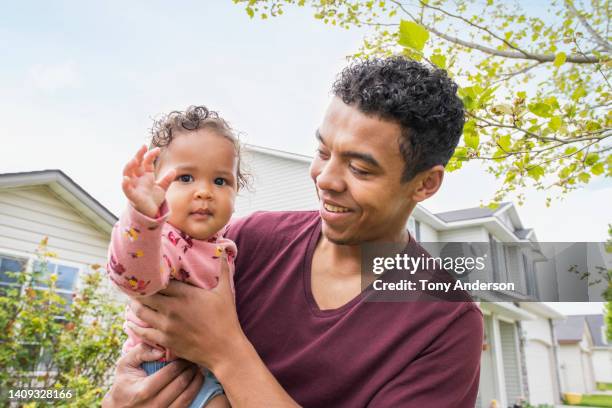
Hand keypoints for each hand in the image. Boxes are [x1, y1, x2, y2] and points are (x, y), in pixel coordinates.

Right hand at [102, 343, 203, 407]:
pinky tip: (196, 382)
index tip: (185, 354)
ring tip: (198, 369)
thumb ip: (140, 352)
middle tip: (194, 360)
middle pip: (180, 384)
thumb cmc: (123, 384)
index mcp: (143, 390)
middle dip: (190, 369)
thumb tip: (161, 351)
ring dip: (195, 381)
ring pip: (186, 396)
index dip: (180, 362)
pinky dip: (194, 392)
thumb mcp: (125, 365)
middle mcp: (153, 405)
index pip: (169, 372)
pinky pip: (186, 406)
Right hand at [122, 145, 175, 217]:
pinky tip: (125, 179)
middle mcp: (138, 179)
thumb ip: (167, 179)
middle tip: (143, 147)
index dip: (150, 155)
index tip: (157, 149)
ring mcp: (134, 186)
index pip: (146, 162)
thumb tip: (174, 170)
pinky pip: (126, 189)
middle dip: (138, 155)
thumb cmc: (153, 199)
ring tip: (135, 159)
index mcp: (145, 175)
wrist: (151, 213)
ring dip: (130, 166)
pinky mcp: (132, 196)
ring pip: (127, 173)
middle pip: (135, 164)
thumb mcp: (162, 188)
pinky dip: (125, 185)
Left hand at [126, 255, 244, 369]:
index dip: (151, 275)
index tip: (147, 271)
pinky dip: (135, 326)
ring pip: (140, 312)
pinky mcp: (165, 340)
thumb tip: (224, 249)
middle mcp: (172, 308)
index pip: (159, 280)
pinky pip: (142, 332)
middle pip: (145, 295)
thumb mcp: (225, 292)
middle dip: (138, 289)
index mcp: (185, 294)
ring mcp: (166, 325)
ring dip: (134, 305)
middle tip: (134, 285)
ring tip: (133, 301)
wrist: (224, 350)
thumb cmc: (226, 319)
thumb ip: (223, 269)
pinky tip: (130, 323)